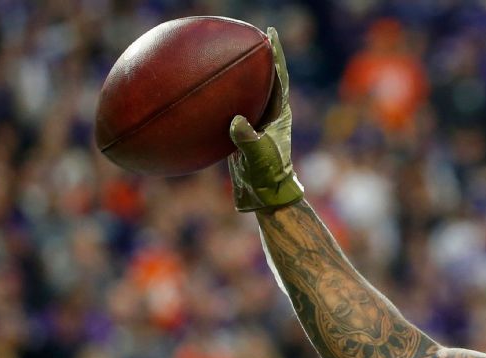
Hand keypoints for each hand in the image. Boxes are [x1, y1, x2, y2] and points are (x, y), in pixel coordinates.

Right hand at [228, 27, 303, 211]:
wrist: (265, 194)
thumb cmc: (267, 176)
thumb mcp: (258, 157)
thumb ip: (249, 140)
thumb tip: (237, 122)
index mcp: (278, 114)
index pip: (278, 78)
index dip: (275, 56)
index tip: (268, 36)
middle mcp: (269, 113)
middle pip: (265, 77)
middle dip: (259, 56)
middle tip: (249, 35)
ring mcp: (256, 121)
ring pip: (249, 90)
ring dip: (241, 72)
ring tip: (229, 53)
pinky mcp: (243, 130)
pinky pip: (232, 105)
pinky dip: (223, 93)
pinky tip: (207, 87)